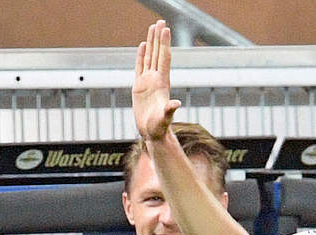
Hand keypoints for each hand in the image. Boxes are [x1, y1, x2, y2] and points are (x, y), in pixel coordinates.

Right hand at [133, 20, 182, 141]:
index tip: (166, 29)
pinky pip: (140, 67)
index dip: (164, 43)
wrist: (152, 133)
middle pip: (157, 53)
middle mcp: (156, 79)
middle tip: (160, 21)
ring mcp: (148, 81)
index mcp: (162, 83)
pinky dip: (141, 55)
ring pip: (150, 57)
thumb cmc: (159, 127)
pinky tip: (143, 45)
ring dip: (152, 42)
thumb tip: (176, 104)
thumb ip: (169, 111)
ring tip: (153, 27)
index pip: (164, 58)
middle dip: (159, 37)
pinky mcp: (139, 86)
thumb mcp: (164, 119)